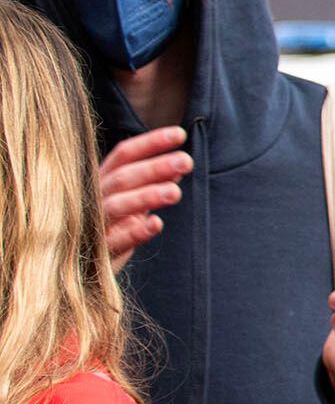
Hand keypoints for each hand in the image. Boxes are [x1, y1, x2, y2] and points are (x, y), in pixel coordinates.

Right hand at [97, 126, 187, 260]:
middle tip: (186, 161)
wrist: (80, 268)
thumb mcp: (130, 201)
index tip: (179, 134)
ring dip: (146, 196)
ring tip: (175, 192)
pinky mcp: (98, 251)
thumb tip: (178, 167)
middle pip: (123, 177)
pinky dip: (135, 231)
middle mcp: (95, 198)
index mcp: (102, 181)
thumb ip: (150, 185)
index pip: (124, 155)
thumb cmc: (109, 228)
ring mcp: (94, 224)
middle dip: (154, 167)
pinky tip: (156, 224)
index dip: (150, 143)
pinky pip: (116, 240)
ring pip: (117, 205)